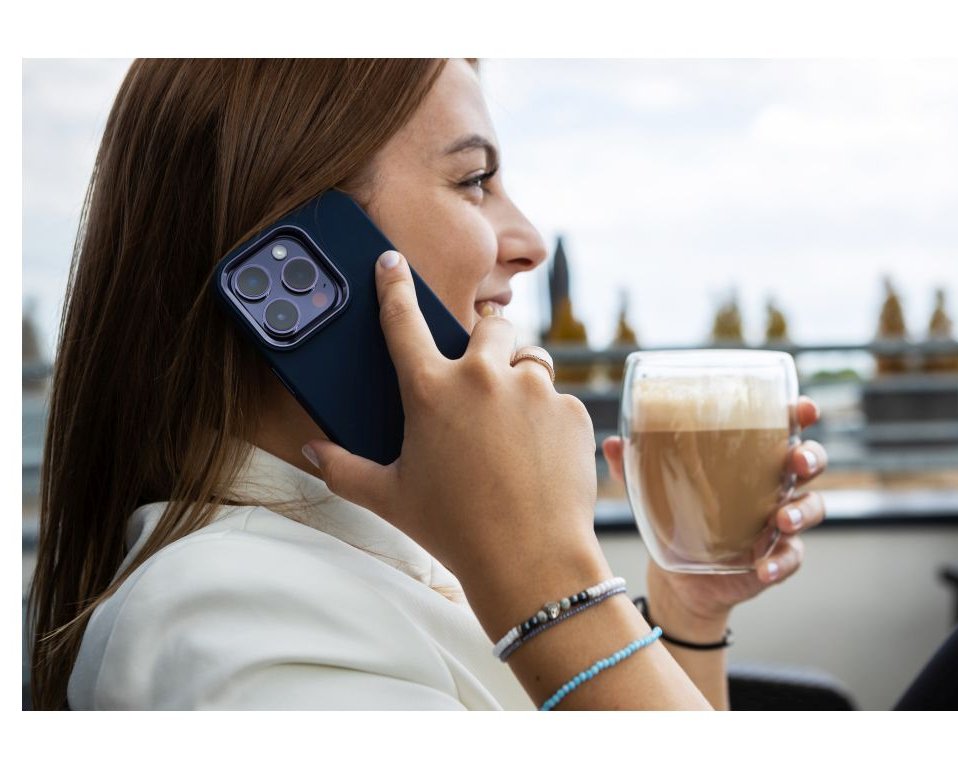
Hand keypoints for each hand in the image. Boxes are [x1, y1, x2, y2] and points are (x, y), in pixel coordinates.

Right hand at [301, 251, 611, 636]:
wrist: (529, 560)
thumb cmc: (453, 529)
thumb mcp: (390, 498)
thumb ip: (345, 470)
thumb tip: (312, 453)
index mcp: (430, 391)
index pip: (403, 320)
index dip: (393, 285)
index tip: (392, 261)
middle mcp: (483, 377)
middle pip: (490, 324)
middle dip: (488, 338)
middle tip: (482, 373)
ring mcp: (533, 390)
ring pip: (530, 360)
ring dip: (520, 378)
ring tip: (513, 422)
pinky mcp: (570, 410)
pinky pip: (558, 399)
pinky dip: (548, 418)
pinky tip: (538, 454)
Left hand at [601, 396, 827, 631]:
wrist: (680, 578)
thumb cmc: (676, 515)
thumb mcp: (653, 489)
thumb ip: (634, 466)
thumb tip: (614, 442)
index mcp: (752, 457)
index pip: (785, 427)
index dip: (801, 414)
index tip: (804, 408)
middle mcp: (774, 485)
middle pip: (810, 463)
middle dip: (811, 456)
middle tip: (797, 461)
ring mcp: (779, 522)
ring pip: (812, 508)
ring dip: (802, 511)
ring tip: (782, 519)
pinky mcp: (777, 557)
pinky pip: (792, 557)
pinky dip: (782, 562)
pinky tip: (765, 567)